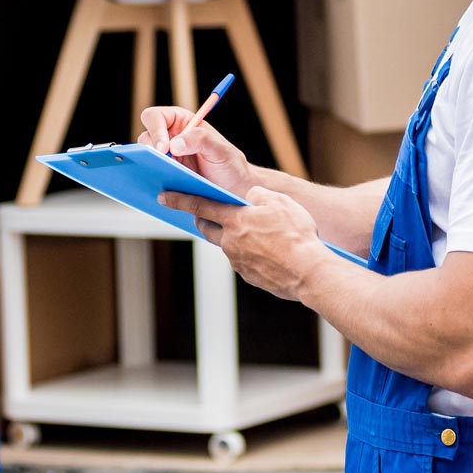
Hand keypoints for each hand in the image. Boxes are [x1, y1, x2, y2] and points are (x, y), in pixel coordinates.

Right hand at [137, 105, 252, 196]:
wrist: (234, 190)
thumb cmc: (230, 165)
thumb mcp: (221, 150)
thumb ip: (201, 140)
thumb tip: (175, 144)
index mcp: (182, 122)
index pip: (157, 117)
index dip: (155, 129)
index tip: (164, 148)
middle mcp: (171, 137)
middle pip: (146, 137)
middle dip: (150, 150)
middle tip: (163, 163)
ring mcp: (166, 158)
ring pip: (145, 157)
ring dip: (150, 166)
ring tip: (163, 176)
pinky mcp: (164, 175)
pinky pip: (150, 175)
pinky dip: (152, 179)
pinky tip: (161, 187)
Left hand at [158, 187, 326, 302]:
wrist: (309, 272)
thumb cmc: (297, 235)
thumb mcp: (281, 202)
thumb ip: (260, 195)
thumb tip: (250, 197)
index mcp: (235, 221)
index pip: (200, 206)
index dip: (179, 200)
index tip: (163, 197)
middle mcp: (230, 242)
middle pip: (206, 228)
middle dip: (203, 220)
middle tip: (209, 215)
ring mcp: (238, 262)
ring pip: (227, 245)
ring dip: (233, 238)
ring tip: (257, 234)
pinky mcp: (249, 277)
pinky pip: (243, 261)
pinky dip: (249, 254)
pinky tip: (268, 252)